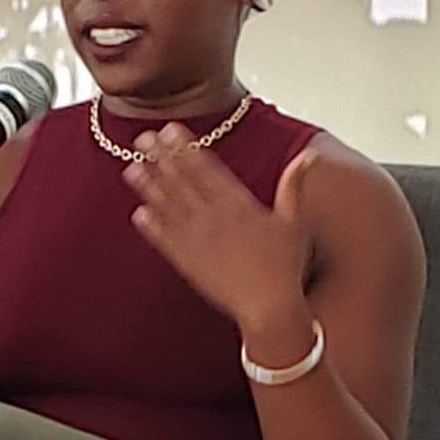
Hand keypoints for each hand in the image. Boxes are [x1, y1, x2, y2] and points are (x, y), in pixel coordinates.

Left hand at [123, 122, 311, 330]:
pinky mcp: (189, 264)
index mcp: (239, 205)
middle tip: (141, 139)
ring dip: (150, 187)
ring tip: (132, 169)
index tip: (170, 130)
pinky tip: (139, 214)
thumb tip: (308, 157)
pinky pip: (166, 241)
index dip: (186, 148)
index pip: (207, 169)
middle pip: (183, 182)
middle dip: (161, 159)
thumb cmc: (284, 267)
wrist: (269, 308)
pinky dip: (152, 227)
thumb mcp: (293, 222)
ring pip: (170, 207)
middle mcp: (215, 219)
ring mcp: (199, 241)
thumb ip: (294, 187)